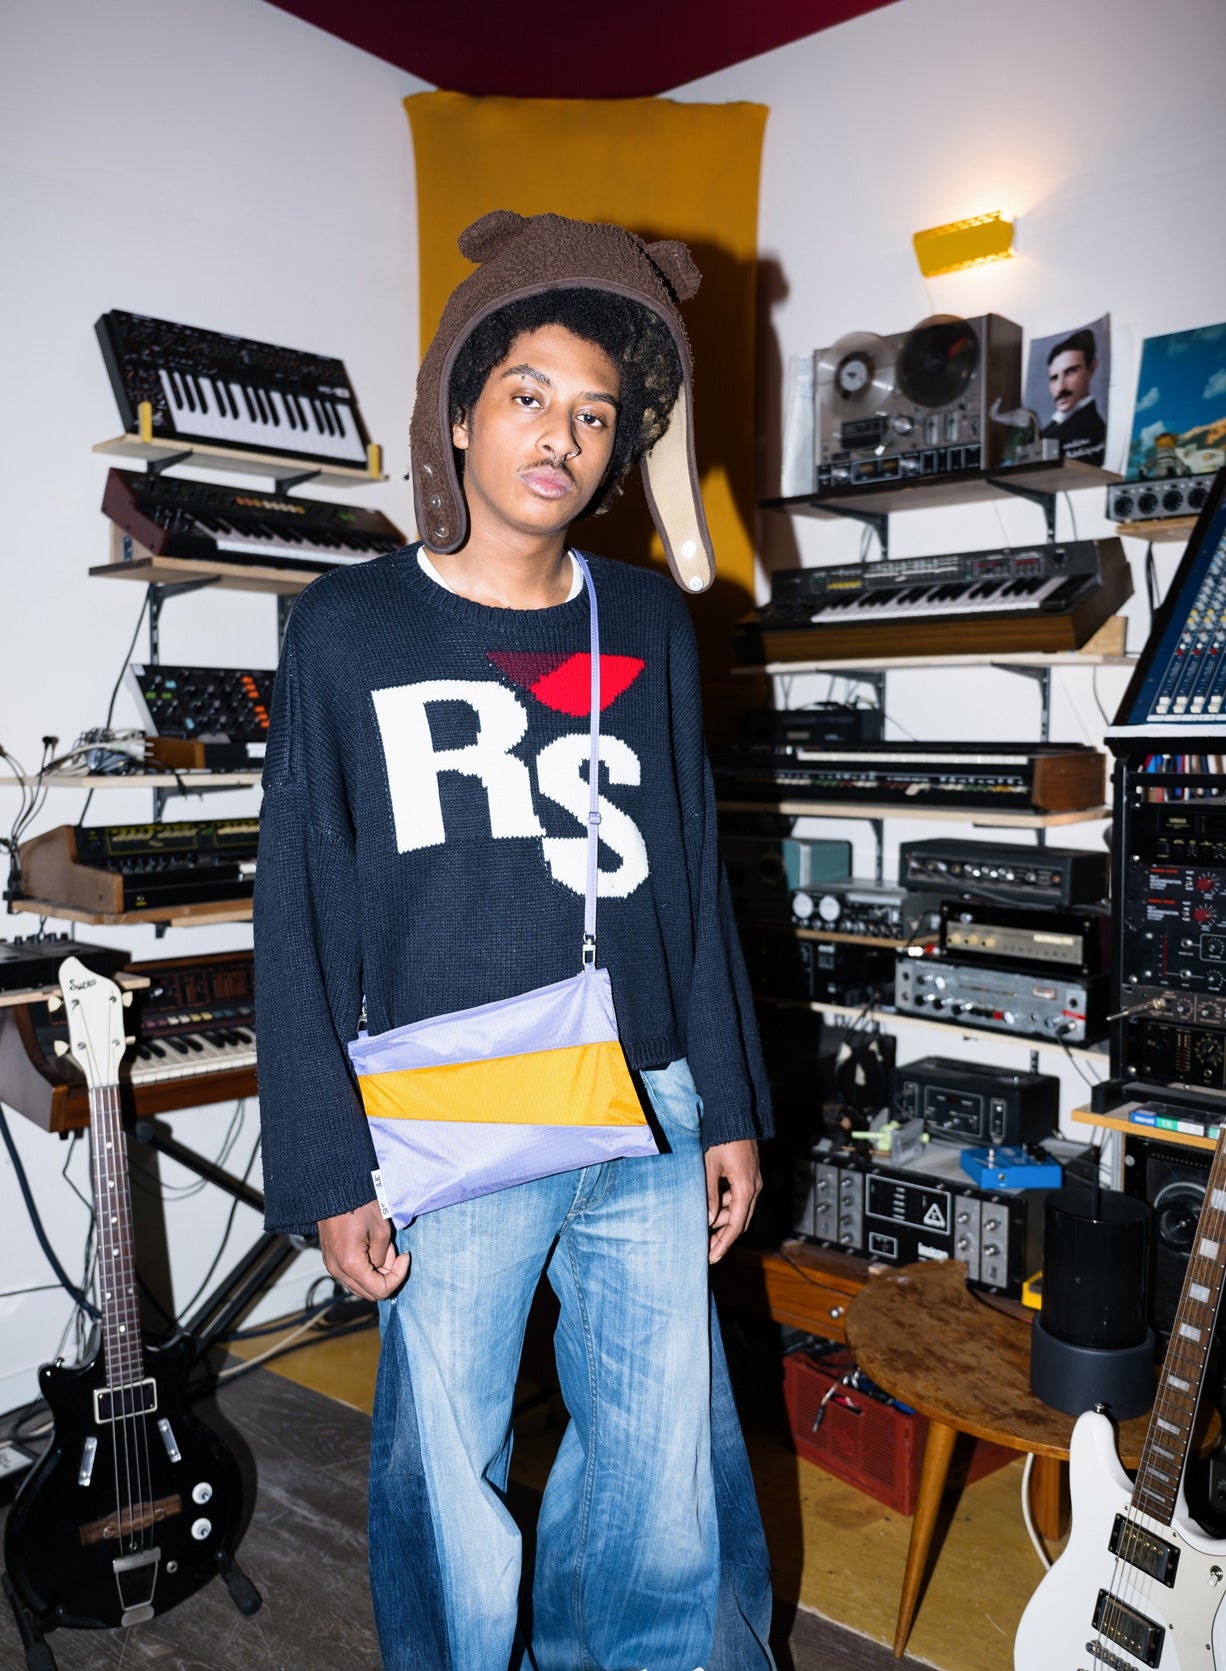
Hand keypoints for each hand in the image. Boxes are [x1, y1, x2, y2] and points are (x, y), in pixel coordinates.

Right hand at [318, 1199, 409, 1301]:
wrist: (336, 1191)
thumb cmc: (360, 1206)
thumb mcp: (382, 1232)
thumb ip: (384, 1257)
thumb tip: (382, 1267)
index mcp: (351, 1265)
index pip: (379, 1290)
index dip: (397, 1277)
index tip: (404, 1257)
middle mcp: (337, 1270)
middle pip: (369, 1293)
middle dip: (387, 1276)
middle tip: (393, 1252)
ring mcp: (332, 1266)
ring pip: (360, 1286)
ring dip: (376, 1274)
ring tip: (382, 1248)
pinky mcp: (330, 1260)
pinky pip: (351, 1276)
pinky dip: (365, 1269)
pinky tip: (370, 1248)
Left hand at [704, 1139, 761, 1264]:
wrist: (735, 1116)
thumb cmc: (721, 1139)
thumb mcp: (710, 1167)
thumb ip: (709, 1195)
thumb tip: (708, 1220)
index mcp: (745, 1188)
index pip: (735, 1225)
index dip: (723, 1244)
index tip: (711, 1257)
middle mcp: (754, 1188)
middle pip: (740, 1222)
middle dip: (723, 1237)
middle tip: (705, 1249)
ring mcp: (753, 1182)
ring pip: (739, 1210)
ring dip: (723, 1222)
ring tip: (703, 1230)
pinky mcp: (749, 1176)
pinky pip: (739, 1199)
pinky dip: (726, 1207)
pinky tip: (711, 1211)